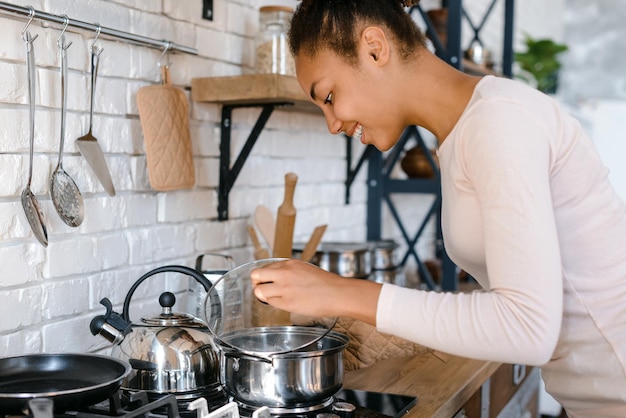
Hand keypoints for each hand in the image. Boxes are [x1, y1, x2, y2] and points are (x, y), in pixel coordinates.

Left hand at [250, 258, 381, 324]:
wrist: (338, 294)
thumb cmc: (326, 283)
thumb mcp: (305, 269)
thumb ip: (290, 272)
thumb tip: (277, 278)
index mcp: (289, 263)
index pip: (265, 267)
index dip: (264, 276)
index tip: (266, 281)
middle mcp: (284, 273)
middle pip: (255, 275)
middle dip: (257, 283)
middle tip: (262, 288)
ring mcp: (284, 288)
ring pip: (259, 291)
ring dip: (263, 295)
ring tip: (273, 298)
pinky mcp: (286, 302)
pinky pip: (270, 303)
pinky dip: (273, 304)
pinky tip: (284, 303)